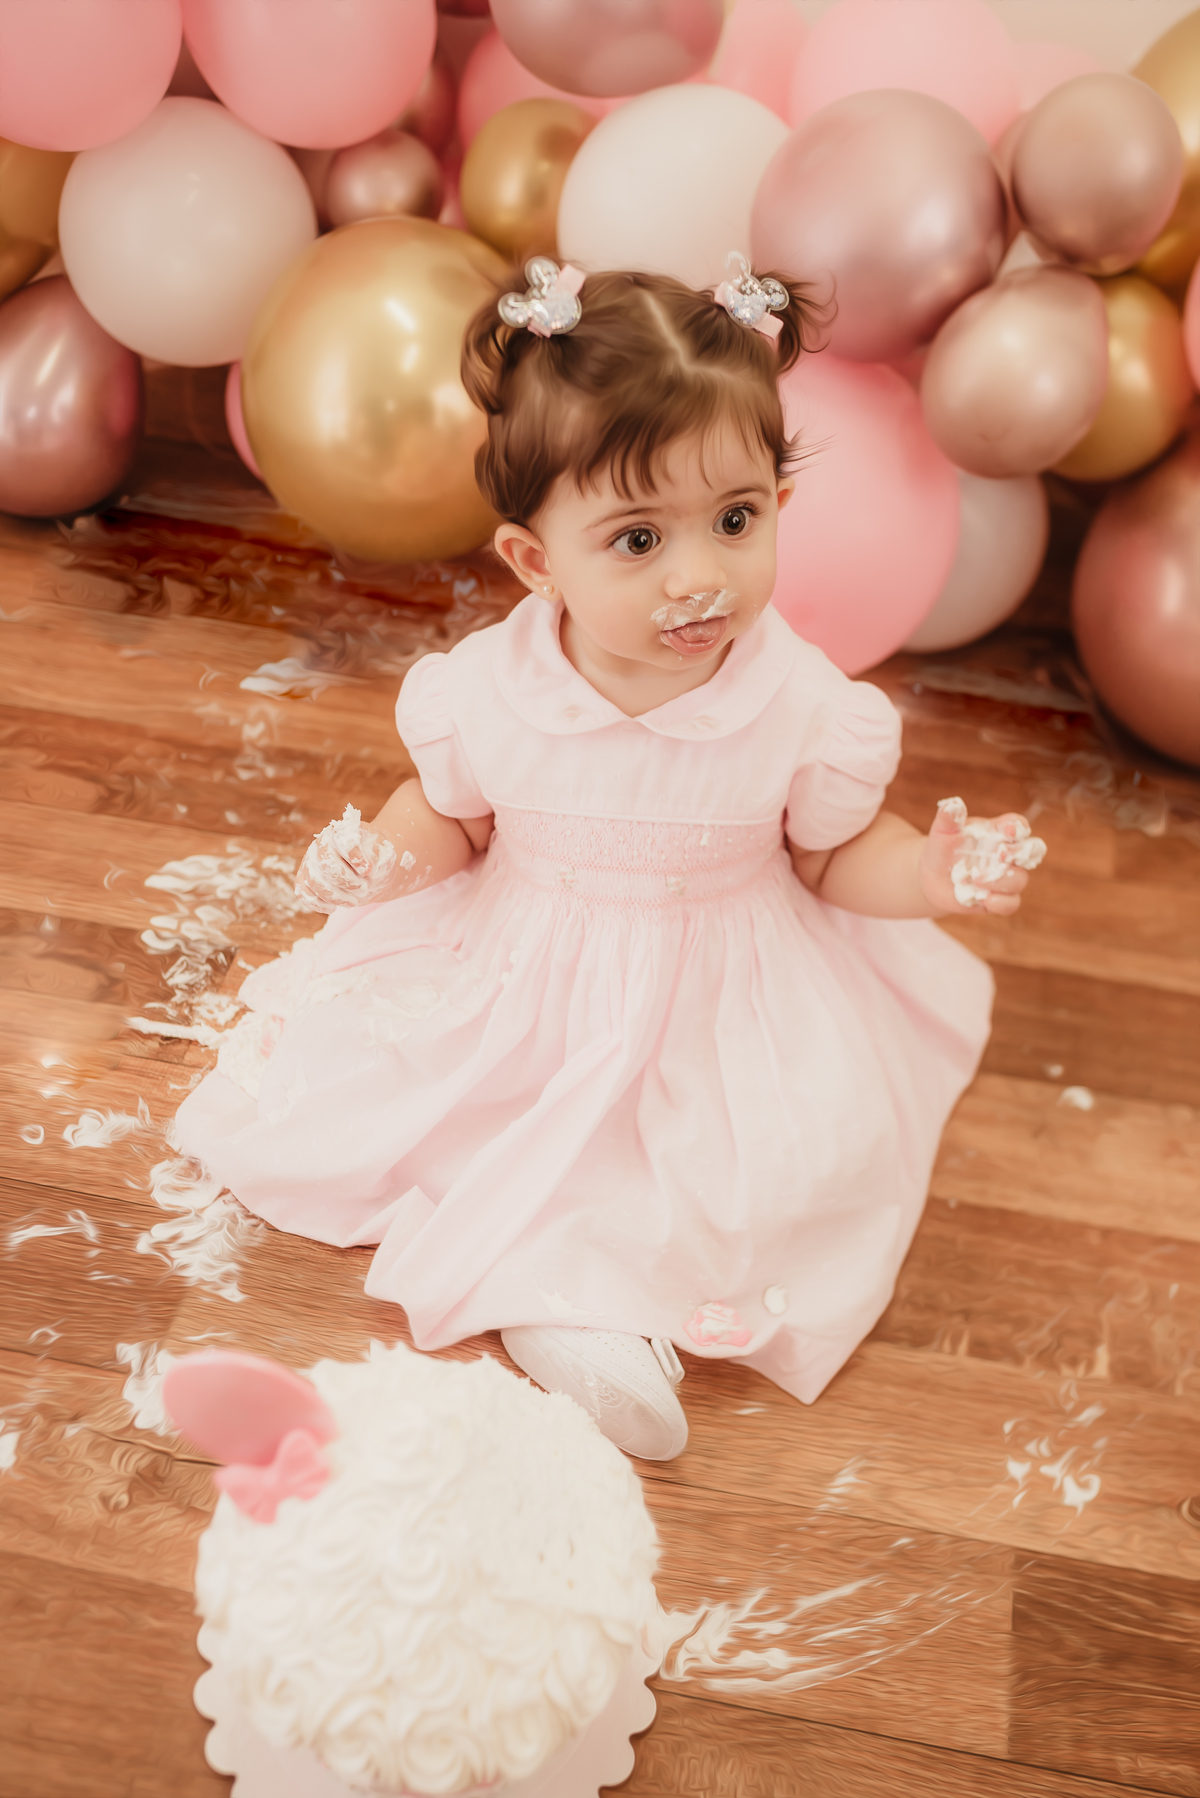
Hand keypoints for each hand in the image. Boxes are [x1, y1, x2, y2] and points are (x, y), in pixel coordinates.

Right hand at [294, 805, 398, 912]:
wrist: (370, 873)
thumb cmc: (376, 860)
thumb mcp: (384, 854)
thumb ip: (378, 857)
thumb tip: (369, 867)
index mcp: (342, 832)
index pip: (342, 840)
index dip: (354, 857)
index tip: (368, 870)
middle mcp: (322, 844)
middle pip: (326, 862)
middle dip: (347, 881)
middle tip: (364, 889)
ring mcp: (310, 862)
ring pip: (314, 881)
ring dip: (335, 896)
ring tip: (354, 901)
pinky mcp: (305, 880)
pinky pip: (303, 892)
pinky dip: (317, 903)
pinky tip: (333, 908)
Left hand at [919, 796, 1046, 917]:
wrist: (931, 877)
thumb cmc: (942, 848)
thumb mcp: (942, 832)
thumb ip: (947, 819)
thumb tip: (951, 804)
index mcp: (998, 832)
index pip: (1017, 825)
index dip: (1017, 826)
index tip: (1008, 830)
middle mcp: (1007, 854)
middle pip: (1033, 851)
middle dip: (1024, 852)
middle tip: (1001, 854)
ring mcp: (1006, 877)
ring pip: (1020, 879)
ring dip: (1001, 880)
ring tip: (976, 879)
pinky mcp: (999, 899)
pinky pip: (1011, 903)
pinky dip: (1001, 903)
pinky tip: (985, 900)